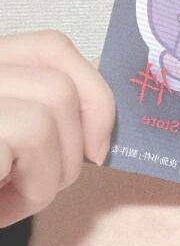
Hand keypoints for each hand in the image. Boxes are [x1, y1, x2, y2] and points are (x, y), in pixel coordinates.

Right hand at [0, 30, 115, 227]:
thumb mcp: (11, 153)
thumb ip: (46, 120)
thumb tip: (102, 115)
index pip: (52, 47)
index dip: (93, 92)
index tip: (97, 144)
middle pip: (61, 81)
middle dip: (75, 146)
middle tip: (45, 184)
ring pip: (51, 111)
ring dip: (49, 174)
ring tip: (13, 198)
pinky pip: (29, 135)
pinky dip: (30, 187)